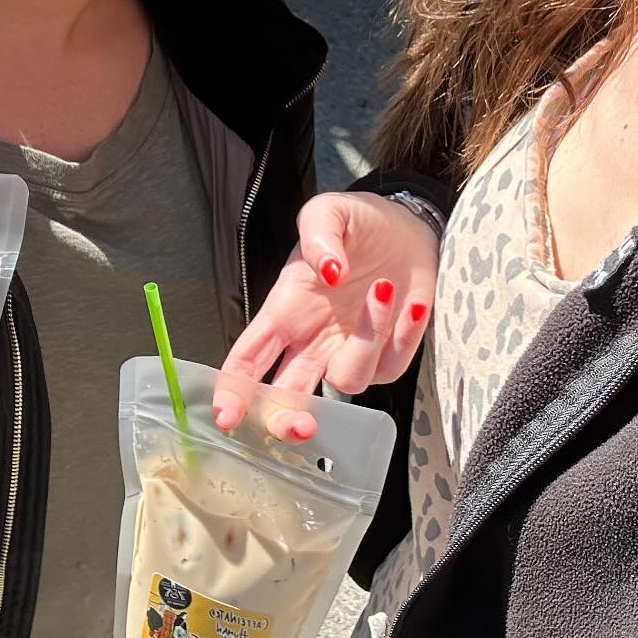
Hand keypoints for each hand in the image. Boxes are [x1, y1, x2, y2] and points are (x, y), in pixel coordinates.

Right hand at [215, 192, 440, 440]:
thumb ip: (318, 235)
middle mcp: (312, 341)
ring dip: (365, 342)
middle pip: (287, 397)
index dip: (233, 392)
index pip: (247, 360)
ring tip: (382, 288)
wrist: (409, 225)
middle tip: (300, 424)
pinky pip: (392, 365)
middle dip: (285, 420)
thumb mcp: (329, 212)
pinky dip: (402, 336)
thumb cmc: (360, 224)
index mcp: (285, 312)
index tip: (226, 418)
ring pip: (346, 383)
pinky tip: (411, 303)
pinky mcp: (389, 354)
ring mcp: (349, 351)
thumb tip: (327, 271)